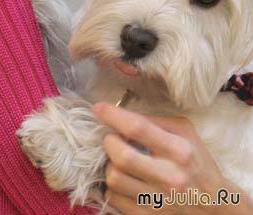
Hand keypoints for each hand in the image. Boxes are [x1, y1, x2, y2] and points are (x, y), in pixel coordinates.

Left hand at [92, 102, 251, 213]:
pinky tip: (123, 178)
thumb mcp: (185, 133)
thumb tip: (122, 114)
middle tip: (112, 138)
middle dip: (109, 142)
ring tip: (118, 160)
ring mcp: (158, 201)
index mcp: (179, 151)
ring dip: (109, 164)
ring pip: (114, 178)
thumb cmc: (197, 162)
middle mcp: (169, 177)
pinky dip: (112, 185)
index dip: (113, 116)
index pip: (138, 129)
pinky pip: (114, 199)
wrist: (214, 206)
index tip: (99, 108)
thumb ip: (156, 121)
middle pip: (122, 156)